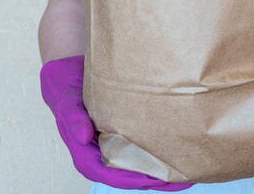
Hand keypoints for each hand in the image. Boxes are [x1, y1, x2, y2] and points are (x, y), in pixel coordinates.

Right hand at [40, 55, 192, 190]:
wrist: (67, 74)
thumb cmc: (66, 90)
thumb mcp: (67, 101)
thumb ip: (74, 119)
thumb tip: (84, 137)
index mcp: (85, 154)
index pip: (112, 174)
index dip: (135, 179)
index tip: (157, 178)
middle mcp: (100, 155)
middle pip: (130, 176)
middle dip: (156, 180)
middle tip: (183, 177)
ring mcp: (111, 147)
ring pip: (137, 167)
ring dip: (160, 173)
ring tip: (186, 172)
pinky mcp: (121, 137)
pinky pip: (139, 152)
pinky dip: (157, 156)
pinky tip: (175, 152)